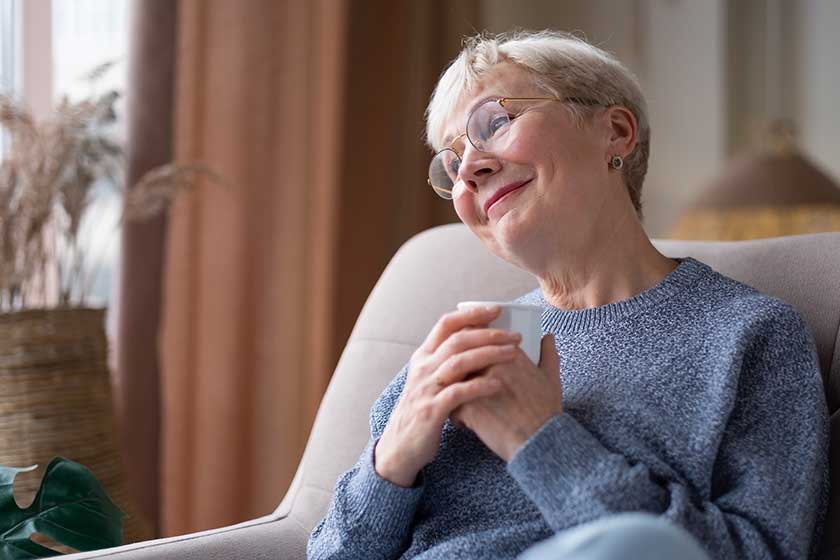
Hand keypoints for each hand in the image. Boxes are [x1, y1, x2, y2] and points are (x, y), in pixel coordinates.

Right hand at [375, 305, 521, 486]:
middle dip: (489, 334)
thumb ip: (445, 362)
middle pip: (457, 340)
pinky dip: (480, 386)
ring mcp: (426, 389)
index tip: (496, 310)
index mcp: (423, 357)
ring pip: (460, 362)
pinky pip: (459, 393)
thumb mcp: (428, 381)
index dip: (471, 314)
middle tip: (515, 335)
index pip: (446, 324)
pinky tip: (499, 384)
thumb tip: (476, 343)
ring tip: (514, 354)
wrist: (399, 448)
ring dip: (489, 355)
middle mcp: (423, 368)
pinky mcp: (432, 411)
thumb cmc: (422, 411)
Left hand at [449, 334, 561, 461]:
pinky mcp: (467, 407)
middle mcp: (490, 365)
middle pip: (462, 358)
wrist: (540, 441)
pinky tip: (467, 423)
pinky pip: (451, 405)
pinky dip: (456, 414)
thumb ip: (548, 354)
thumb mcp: (551, 378)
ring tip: (464, 404)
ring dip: (454, 391)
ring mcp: (477, 385)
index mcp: (508, 353)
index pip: (479, 338)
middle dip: (459, 371)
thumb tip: (548, 337)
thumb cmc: (546, 412)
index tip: (473, 359)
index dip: (472, 348)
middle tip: (465, 384)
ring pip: (452, 381)